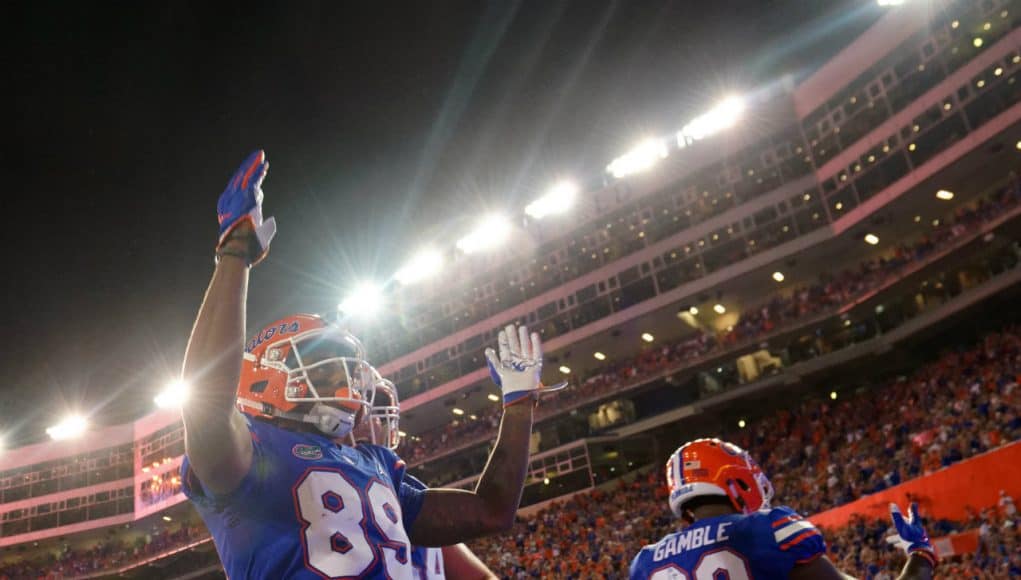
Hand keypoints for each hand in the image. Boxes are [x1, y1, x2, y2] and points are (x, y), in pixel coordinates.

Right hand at [216, 150, 276, 264]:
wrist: (240, 247)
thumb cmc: (245, 247)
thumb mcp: (254, 235)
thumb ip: (262, 228)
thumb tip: (270, 223)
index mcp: (230, 209)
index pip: (238, 189)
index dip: (246, 180)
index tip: (255, 174)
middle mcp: (231, 200)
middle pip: (240, 178)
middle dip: (249, 167)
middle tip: (256, 157)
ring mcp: (237, 197)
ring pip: (246, 176)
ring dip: (253, 164)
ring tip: (260, 155)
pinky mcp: (246, 196)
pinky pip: (253, 180)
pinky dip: (259, 171)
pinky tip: (264, 164)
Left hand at [484, 324, 565, 406]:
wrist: (520, 395)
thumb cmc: (508, 385)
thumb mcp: (498, 372)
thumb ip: (493, 361)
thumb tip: (487, 349)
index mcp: (508, 365)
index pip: (505, 351)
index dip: (504, 341)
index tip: (502, 332)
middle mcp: (518, 364)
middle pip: (515, 347)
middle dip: (513, 337)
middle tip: (510, 326)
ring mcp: (527, 364)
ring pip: (526, 348)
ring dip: (524, 338)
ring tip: (522, 327)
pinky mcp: (536, 366)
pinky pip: (537, 353)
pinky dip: (536, 344)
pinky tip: (534, 335)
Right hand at [887, 502, 936, 566]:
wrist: (920, 554)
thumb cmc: (910, 539)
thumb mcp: (902, 527)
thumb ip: (897, 516)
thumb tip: (892, 504)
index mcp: (915, 525)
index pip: (914, 515)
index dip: (912, 510)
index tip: (913, 505)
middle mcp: (917, 531)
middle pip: (909, 525)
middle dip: (902, 522)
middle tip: (901, 518)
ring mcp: (917, 540)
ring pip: (906, 536)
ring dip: (897, 536)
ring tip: (888, 540)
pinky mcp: (916, 547)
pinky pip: (907, 544)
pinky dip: (901, 543)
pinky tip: (895, 546)